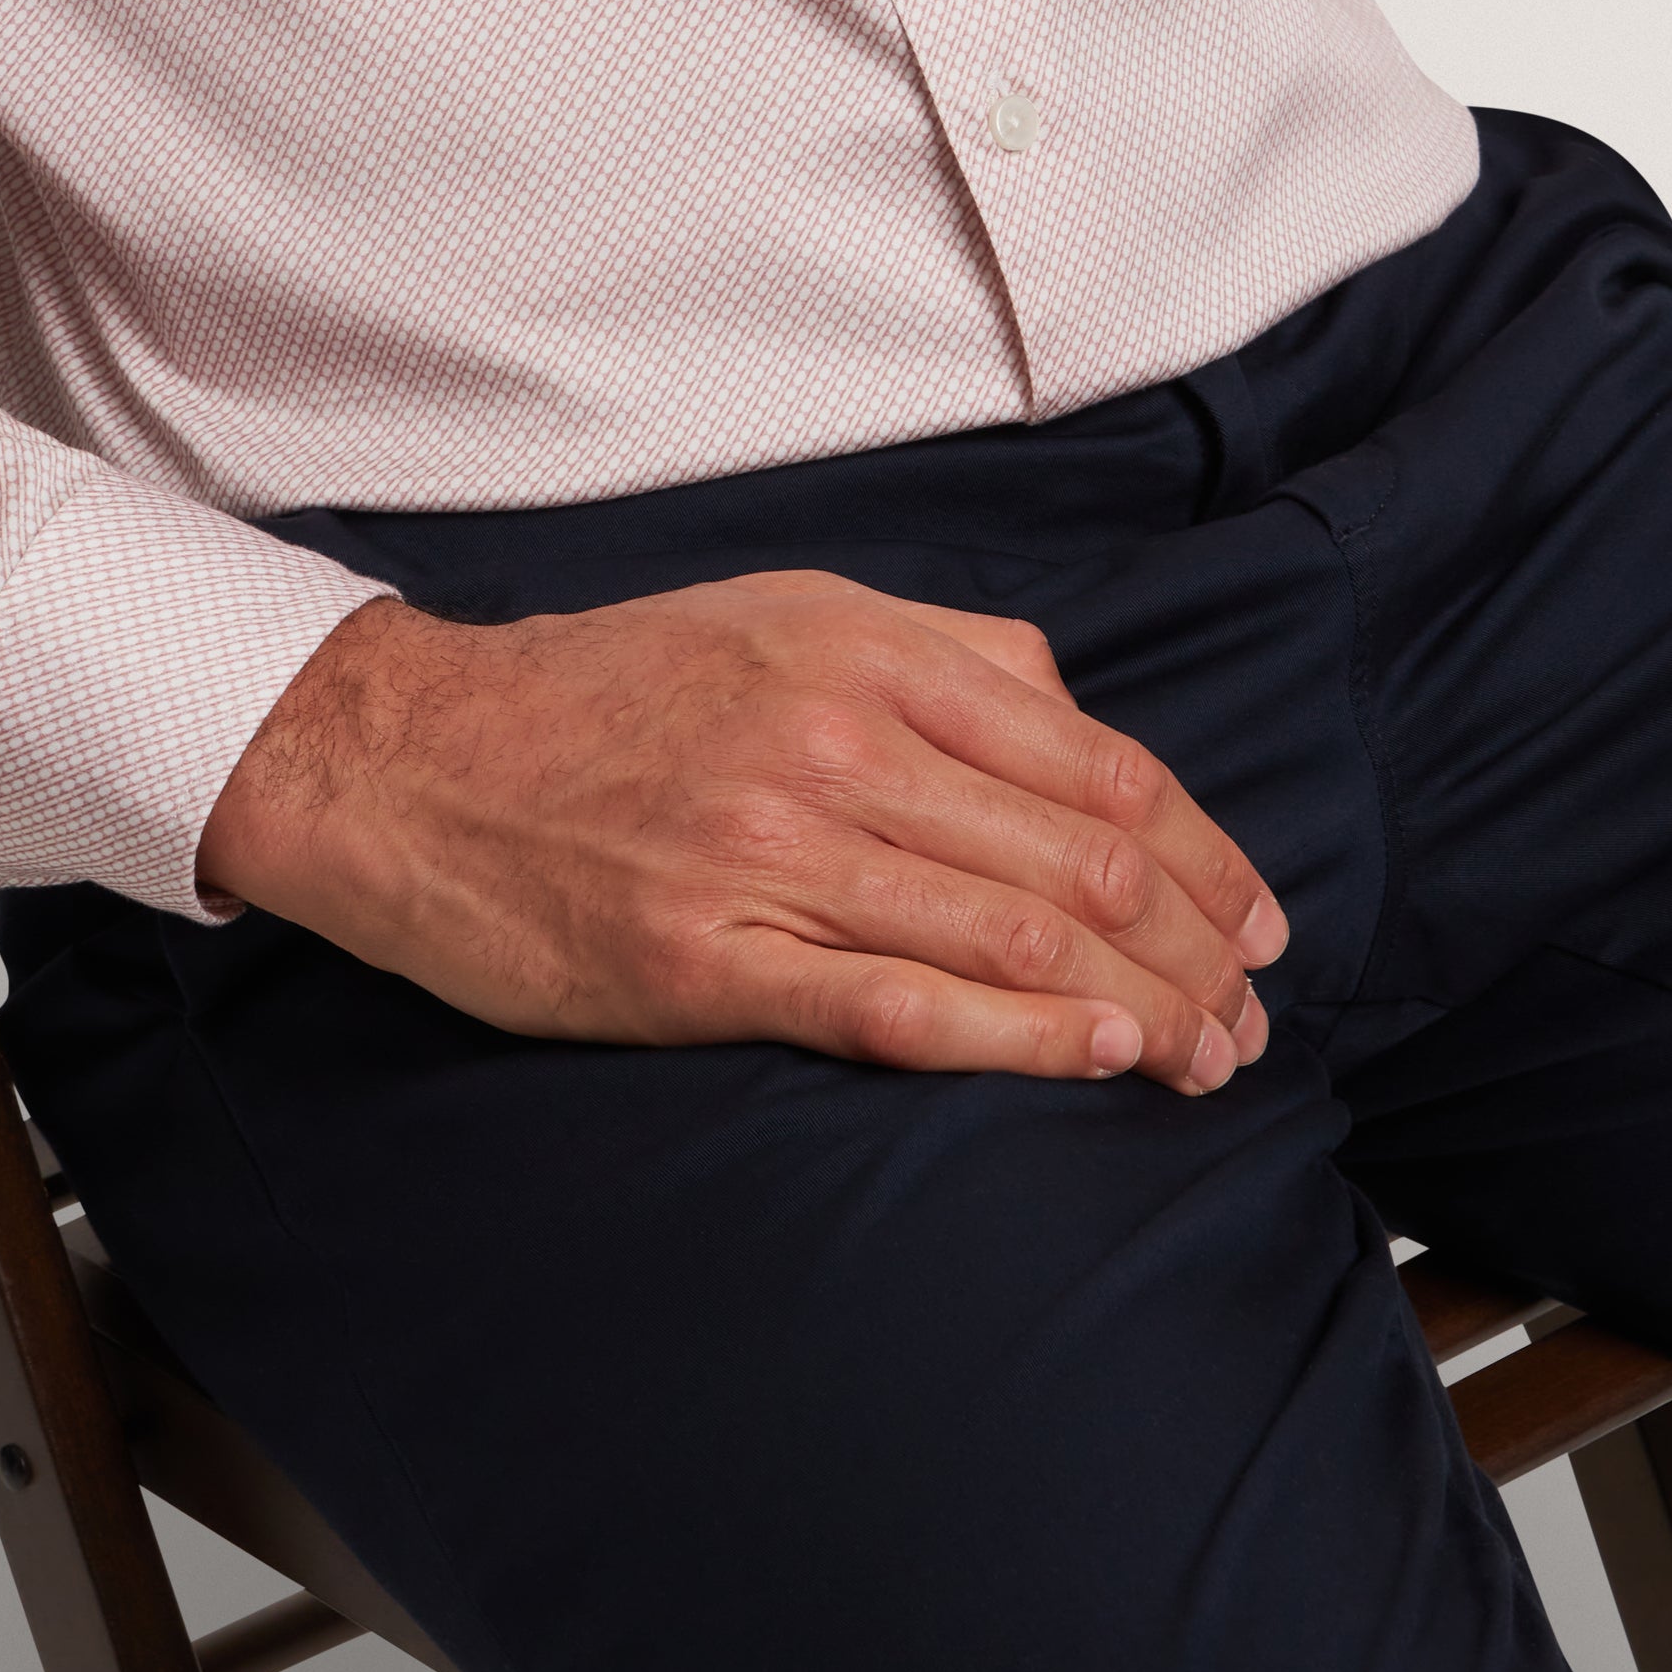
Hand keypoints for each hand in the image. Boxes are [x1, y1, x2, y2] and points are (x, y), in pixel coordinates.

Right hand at [198, 566, 1285, 1094]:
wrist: (416, 756)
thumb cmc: (606, 690)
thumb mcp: (778, 612)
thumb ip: (932, 651)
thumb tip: (1072, 708)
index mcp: (861, 645)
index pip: (1092, 758)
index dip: (1201, 850)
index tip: (1256, 918)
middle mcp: (832, 737)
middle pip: (1078, 853)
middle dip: (1196, 947)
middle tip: (1252, 1017)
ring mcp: (770, 849)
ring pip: (1011, 930)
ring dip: (1139, 1007)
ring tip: (1206, 1060)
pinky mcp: (709, 960)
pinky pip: (897, 1004)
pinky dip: (1017, 1035)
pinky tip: (1096, 1059)